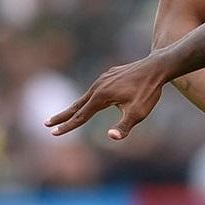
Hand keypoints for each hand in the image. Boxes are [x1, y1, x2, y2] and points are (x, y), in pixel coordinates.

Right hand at [45, 54, 169, 139]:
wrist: (157, 67)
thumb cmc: (148, 91)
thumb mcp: (138, 112)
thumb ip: (124, 126)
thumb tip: (110, 137)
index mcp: (101, 97)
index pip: (81, 116)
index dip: (67, 126)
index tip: (53, 133)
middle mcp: (98, 86)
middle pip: (77, 105)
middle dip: (63, 115)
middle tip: (47, 123)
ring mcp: (104, 79)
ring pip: (86, 96)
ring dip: (76, 105)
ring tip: (68, 114)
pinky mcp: (110, 74)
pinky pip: (97, 88)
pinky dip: (89, 96)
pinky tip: (93, 98)